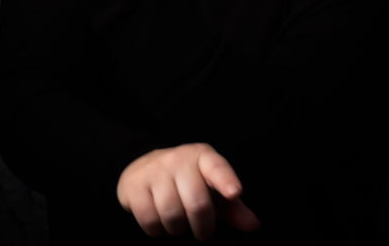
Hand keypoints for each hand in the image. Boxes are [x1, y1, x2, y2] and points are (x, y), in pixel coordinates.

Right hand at [116, 143, 260, 241]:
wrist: (145, 167)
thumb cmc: (187, 181)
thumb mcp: (211, 188)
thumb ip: (232, 207)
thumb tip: (254, 225)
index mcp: (203, 157)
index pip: (217, 167)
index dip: (226, 180)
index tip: (236, 192)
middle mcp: (180, 158)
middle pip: (197, 202)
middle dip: (203, 226)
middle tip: (203, 232)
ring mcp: (155, 169)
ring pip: (171, 214)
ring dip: (177, 228)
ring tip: (178, 222)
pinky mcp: (134, 184)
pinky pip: (149, 219)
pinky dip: (156, 229)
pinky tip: (159, 221)